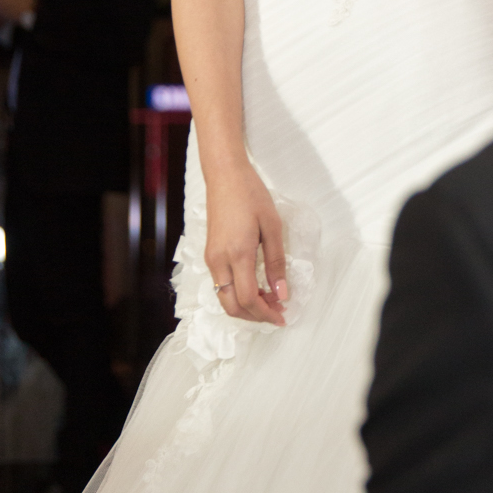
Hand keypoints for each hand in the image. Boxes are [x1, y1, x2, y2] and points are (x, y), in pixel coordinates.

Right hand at [203, 163, 288, 325]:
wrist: (225, 176)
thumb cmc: (251, 195)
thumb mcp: (272, 227)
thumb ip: (276, 263)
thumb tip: (282, 293)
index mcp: (237, 254)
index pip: (247, 299)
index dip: (265, 314)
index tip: (282, 316)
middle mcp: (218, 261)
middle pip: (231, 306)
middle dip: (254, 316)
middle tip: (277, 313)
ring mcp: (211, 259)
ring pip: (224, 298)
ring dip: (246, 306)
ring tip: (270, 300)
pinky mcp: (209, 254)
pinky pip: (221, 285)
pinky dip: (237, 294)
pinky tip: (256, 287)